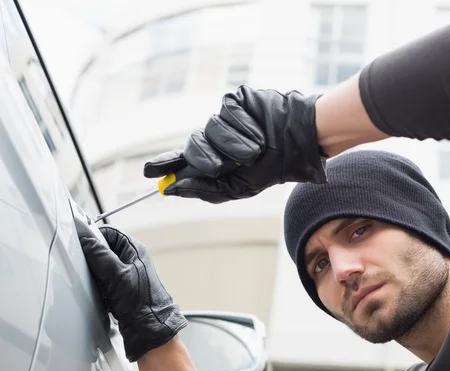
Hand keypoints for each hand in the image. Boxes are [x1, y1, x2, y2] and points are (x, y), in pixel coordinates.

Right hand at [80, 226, 186, 361]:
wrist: (149, 329)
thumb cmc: (141, 302)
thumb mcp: (116, 275)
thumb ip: (100, 255)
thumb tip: (86, 240)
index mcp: (134, 250)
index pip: (109, 233)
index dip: (94, 236)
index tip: (79, 243)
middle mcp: (131, 260)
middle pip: (103, 250)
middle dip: (92, 259)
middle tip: (87, 268)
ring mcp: (126, 275)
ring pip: (101, 267)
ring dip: (94, 276)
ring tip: (97, 285)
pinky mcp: (121, 290)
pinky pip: (102, 282)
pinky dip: (98, 287)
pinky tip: (100, 295)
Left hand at [143, 86, 327, 202]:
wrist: (298, 142)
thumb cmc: (271, 167)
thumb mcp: (239, 188)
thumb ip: (207, 189)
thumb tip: (173, 188)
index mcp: (215, 159)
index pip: (183, 159)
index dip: (164, 164)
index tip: (148, 172)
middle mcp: (216, 138)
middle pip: (192, 146)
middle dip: (205, 160)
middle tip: (221, 167)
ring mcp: (225, 117)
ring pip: (210, 129)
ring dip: (232, 146)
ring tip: (255, 149)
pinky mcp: (236, 100)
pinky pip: (226, 112)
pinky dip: (242, 127)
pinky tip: (258, 131)